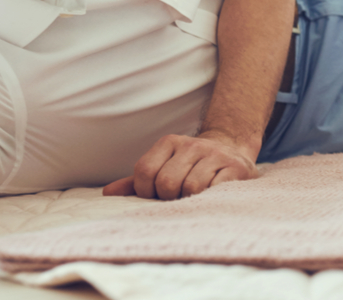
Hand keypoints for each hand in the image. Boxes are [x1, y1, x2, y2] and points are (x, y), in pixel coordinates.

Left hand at [102, 131, 259, 198]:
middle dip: (169, 197)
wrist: (232, 153)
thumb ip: (137, 181)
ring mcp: (215, 154)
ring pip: (190, 187)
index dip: (146, 191)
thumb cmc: (190, 168)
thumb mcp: (164, 168)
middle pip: (166, 181)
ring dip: (190, 199)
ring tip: (194, 196)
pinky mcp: (235, 167)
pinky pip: (213, 189)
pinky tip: (211, 194)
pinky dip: (209, 198)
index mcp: (169, 142)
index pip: (144, 171)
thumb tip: (107, 193)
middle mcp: (192, 144)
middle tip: (177, 198)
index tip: (156, 196)